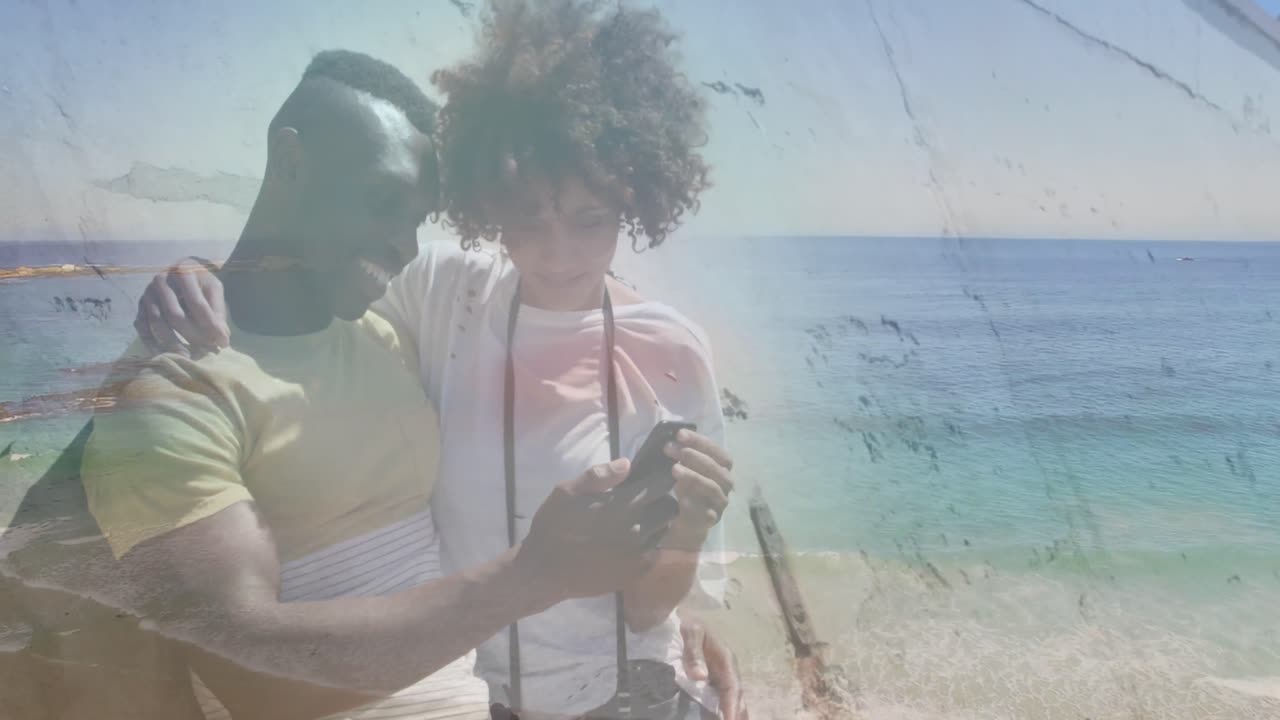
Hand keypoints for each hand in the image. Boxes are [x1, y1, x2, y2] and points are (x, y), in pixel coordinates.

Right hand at [134, 257, 228, 353]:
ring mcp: (147, 294)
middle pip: (175, 315)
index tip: (223, 342)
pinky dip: (153, 344)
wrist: (180, 272)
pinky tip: (168, 356)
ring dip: (173, 344)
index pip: (197, 303)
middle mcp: (161, 281)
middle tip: (207, 352)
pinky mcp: (139, 307)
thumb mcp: (213, 289)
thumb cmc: (200, 283)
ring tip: (189, 357)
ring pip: (157, 323)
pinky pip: (142, 328)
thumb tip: (221, 338)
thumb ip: (218, 311)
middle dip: (193, 336)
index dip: (210, 325)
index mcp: (183, 272)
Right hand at [516, 459, 678, 600]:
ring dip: (656, 523)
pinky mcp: (636, 572)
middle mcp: (637, 529)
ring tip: (638, 521)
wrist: (545, 572)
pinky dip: (648, 544)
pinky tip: (630, 543)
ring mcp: (639, 553)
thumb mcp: (567, 492)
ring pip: (663, 530)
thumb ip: (599, 476)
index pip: (660, 485)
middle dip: (662, 500)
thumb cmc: (553, 527)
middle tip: (646, 499)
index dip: (662, 477)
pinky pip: (654, 552)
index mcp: (622, 505)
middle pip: (669, 508)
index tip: (658, 476)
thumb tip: (627, 463)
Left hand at [662, 430, 733, 551]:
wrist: (686, 522)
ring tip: (674, 469)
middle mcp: (725, 484)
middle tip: (669, 448)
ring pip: (712, 487)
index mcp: (722, 468)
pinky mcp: (711, 520)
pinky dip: (694, 504)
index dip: (700, 441)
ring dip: (693, 476)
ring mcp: (720, 503)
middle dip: (692, 455)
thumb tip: (669, 439)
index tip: (679, 434)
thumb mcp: (686, 470)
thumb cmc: (686, 489)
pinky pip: (705, 512)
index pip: (717, 451)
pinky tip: (681, 499)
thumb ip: (683, 456)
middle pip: (714, 467)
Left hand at [681, 615, 748, 719]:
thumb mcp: (691, 633)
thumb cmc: (689, 625)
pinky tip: (723, 717)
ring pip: (733, 698)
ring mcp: (723, 675)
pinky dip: (725, 708)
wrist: (686, 619)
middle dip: (737, 713)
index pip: (732, 687)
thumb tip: (700, 676)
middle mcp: (728, 669)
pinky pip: (723, 697)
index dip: (731, 705)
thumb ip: (694, 654)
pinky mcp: (715, 679)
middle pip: (737, 696)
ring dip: (734, 712)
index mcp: (726, 659)